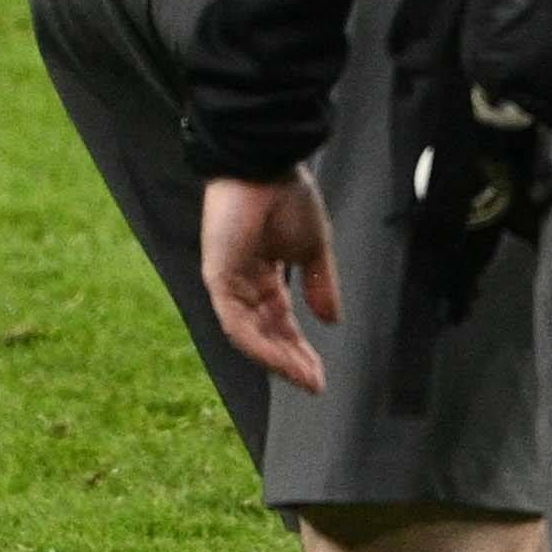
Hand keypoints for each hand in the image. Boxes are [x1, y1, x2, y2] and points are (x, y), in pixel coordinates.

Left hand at [201, 170, 340, 395]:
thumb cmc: (288, 197)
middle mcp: (244, 286)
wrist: (267, 166)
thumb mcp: (314, 247)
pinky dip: (259, 343)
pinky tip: (281, 359)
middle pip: (267, 334)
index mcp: (266, 276)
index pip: (282, 322)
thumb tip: (332, 321)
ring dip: (277, 359)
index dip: (301, 349)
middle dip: (291, 361)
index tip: (320, 375)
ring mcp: (229, 284)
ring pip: (250, 335)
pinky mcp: (218, 279)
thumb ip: (321, 285)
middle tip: (314, 384)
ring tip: (303, 378)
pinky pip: (237, 322)